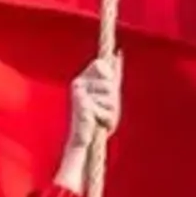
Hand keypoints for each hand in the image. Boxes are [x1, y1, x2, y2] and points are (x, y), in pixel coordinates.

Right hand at [56, 52, 122, 188]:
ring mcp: (79, 92)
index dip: (111, 69)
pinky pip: (106, 108)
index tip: (115, 65)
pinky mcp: (82, 104)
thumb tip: (116, 54)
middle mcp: (79, 83)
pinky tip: (97, 123)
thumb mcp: (107, 96)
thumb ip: (112, 77)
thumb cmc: (97, 120)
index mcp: (83, 79)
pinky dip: (107, 119)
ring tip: (100, 118)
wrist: (84, 142)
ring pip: (109, 94)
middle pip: (110, 81)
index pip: (101, 64)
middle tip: (103, 111)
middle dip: (112, 99)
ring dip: (110, 110)